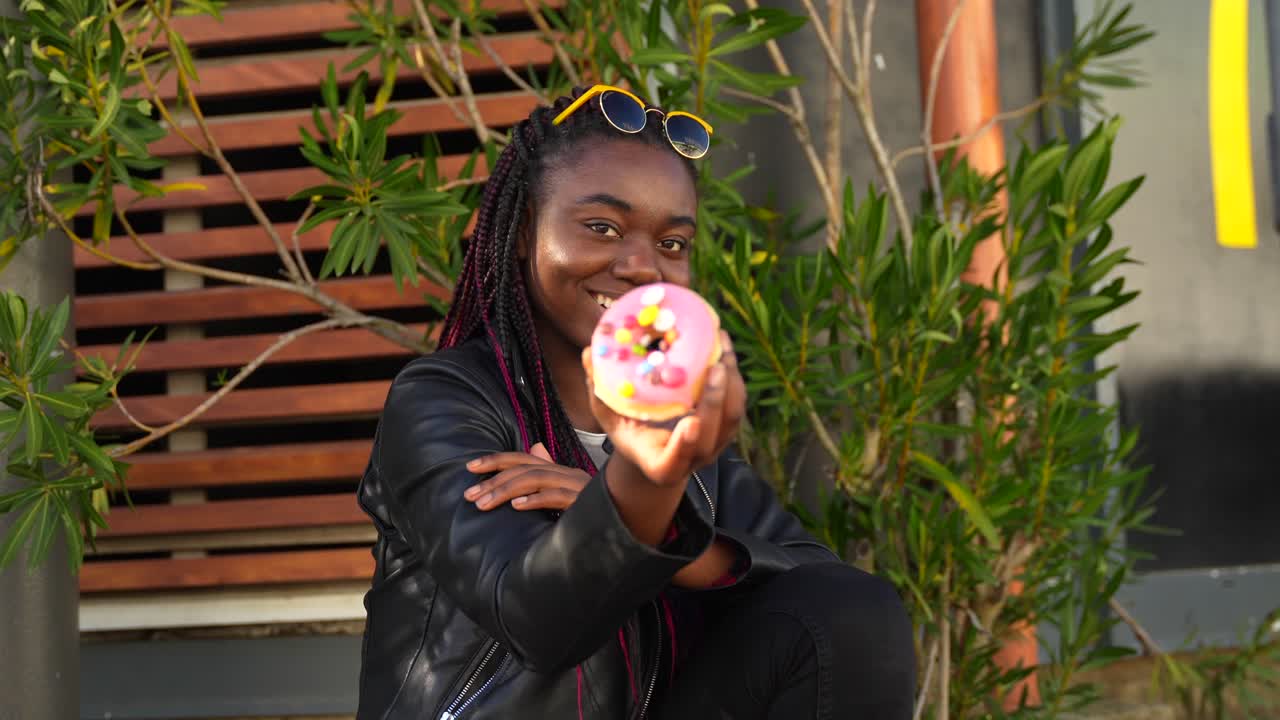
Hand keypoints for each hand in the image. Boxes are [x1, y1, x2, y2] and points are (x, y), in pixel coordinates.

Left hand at [464, 442, 589, 511]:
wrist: (628, 518)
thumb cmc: (594, 508)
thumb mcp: (567, 490)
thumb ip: (548, 474)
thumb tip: (535, 449)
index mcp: (559, 470)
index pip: (522, 458)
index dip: (495, 460)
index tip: (470, 468)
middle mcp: (565, 472)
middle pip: (523, 467)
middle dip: (492, 479)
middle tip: (469, 494)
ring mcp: (574, 485)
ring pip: (534, 480)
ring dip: (504, 491)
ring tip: (483, 504)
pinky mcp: (582, 501)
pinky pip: (556, 497)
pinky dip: (535, 500)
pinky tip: (517, 506)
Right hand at [582, 330, 744, 487]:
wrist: (654, 448)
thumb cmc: (627, 430)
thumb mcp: (607, 415)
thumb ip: (598, 389)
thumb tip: (588, 353)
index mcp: (659, 465)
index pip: (672, 463)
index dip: (682, 446)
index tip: (688, 422)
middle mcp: (692, 460)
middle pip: (711, 435)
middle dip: (715, 400)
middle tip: (714, 366)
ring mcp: (714, 446)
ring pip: (731, 417)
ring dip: (731, 381)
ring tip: (721, 345)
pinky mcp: (726, 429)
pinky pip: (736, 403)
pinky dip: (734, 375)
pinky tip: (723, 346)